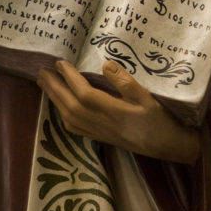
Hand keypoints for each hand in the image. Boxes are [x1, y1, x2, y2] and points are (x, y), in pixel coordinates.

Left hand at [37, 60, 201, 164]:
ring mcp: (100, 133)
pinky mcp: (101, 138)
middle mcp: (103, 124)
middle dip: (54, 88)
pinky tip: (59, 106)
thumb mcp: (149, 98)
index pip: (84, 95)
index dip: (70, 78)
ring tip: (45, 84)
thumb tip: (105, 64)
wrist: (169, 148)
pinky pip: (75, 128)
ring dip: (55, 100)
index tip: (60, 62)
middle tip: (41, 71)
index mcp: (115, 113)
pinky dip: (63, 115)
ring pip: (70, 118)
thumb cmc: (161, 120)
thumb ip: (127, 82)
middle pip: (71, 106)